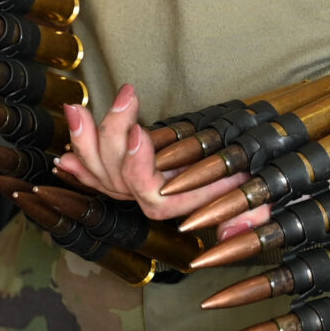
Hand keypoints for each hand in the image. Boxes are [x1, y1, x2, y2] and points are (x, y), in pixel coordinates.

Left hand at [53, 85, 270, 237]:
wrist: (241, 180)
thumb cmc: (250, 187)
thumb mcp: (259, 200)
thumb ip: (252, 215)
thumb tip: (232, 231)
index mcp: (180, 204)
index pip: (152, 196)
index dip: (139, 167)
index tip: (138, 133)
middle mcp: (154, 197)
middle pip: (120, 180)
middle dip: (112, 139)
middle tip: (124, 99)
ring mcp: (135, 187)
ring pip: (102, 173)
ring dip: (87, 141)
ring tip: (79, 107)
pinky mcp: (126, 172)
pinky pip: (95, 171)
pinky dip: (80, 154)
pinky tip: (70, 132)